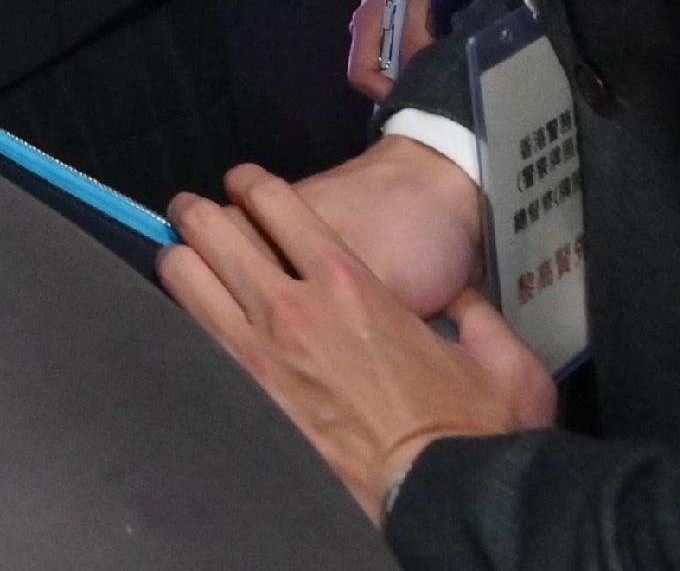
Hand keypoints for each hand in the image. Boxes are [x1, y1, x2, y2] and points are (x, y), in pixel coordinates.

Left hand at [160, 164, 554, 520]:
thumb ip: (474, 316)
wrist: (437, 496)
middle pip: (210, 228)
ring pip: (183, 277)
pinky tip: (190, 320)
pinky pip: (190, 337)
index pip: (271, 200)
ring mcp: (257, 353)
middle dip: (196, 213)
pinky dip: (183, 319)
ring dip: (180, 259)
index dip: (249, 183)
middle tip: (194, 215)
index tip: (244, 186)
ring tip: (181, 257)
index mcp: (348, 282)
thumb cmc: (469, 431)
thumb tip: (460, 303)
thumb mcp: (500, 358)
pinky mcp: (243, 398)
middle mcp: (291, 307)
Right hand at [347, 0, 473, 100]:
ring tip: (432, 76)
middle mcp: (365, 29)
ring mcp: (376, 25)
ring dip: (405, 74)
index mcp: (365, 26)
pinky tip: (432, 58)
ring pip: (384, 64)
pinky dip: (411, 62)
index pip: (358, 74)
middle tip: (427, 91)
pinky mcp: (391, 23)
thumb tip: (418, 85)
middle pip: (369, 72)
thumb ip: (417, 48)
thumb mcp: (423, 13)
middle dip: (395, 86)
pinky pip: (395, 53)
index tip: (412, 100)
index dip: (381, 93)